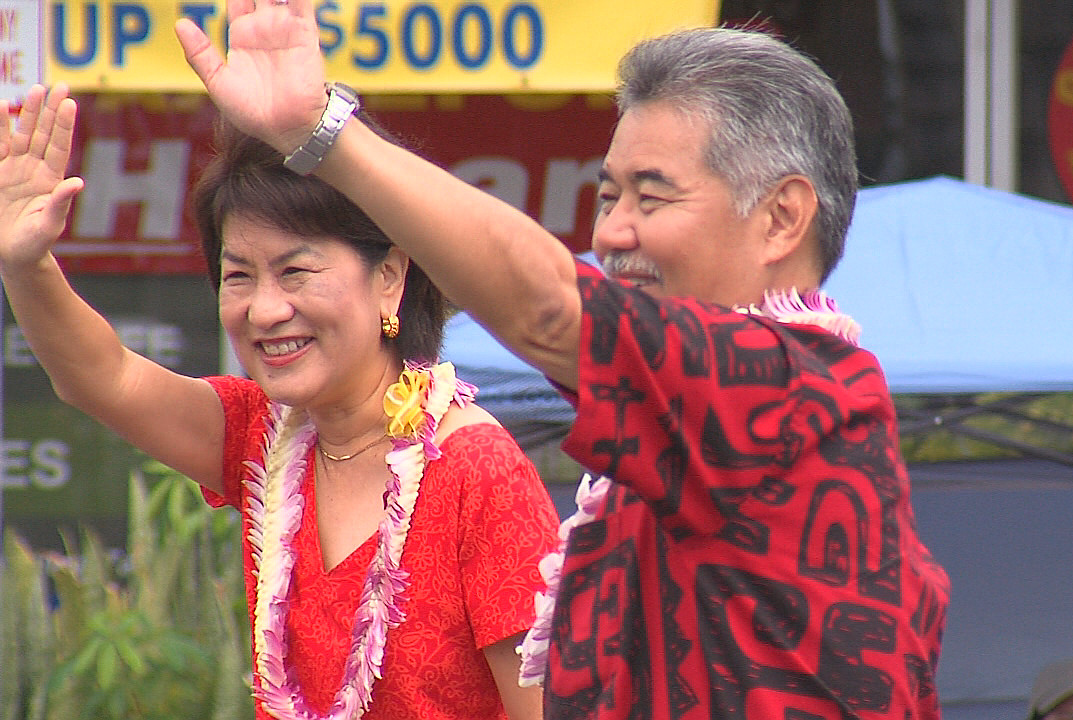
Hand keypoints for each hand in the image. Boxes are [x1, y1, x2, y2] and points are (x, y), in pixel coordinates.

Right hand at [0, 84, 83, 271]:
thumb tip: (77, 183)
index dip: (64, 125)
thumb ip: (60, 204)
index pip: (59, 147)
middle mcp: (35, 169)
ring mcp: (15, 168)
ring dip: (27, 112)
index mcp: (52, 180)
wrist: (12, 254)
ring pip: (22, 134)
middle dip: (51, 110)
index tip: (70, 103)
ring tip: (35, 88)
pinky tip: (0, 105)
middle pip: (44, 134)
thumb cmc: (35, 243)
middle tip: (59, 85)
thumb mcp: (48, 226)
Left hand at [175, 0, 328, 155]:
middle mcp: (265, 31)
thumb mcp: (218, 83)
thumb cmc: (253, 113)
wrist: (287, 127)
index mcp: (243, 39)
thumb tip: (180, 24)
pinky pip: (302, 4)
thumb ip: (200, 54)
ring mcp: (285, 31)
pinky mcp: (304, 35)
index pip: (237, 1)